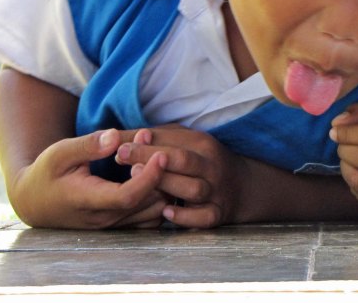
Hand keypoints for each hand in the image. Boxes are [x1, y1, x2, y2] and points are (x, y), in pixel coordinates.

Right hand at [9, 129, 169, 228]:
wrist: (35, 202)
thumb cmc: (48, 173)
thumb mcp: (60, 153)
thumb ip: (88, 145)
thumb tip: (115, 136)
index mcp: (88, 200)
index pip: (128, 196)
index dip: (149, 177)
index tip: (160, 154)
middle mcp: (104, 219)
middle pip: (148, 204)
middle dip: (162, 177)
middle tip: (161, 148)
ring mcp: (114, 226)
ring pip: (155, 214)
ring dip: (165, 188)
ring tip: (158, 160)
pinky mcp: (120, 226)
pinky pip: (151, 219)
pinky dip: (161, 198)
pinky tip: (156, 177)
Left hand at [115, 125, 250, 227]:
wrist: (241, 186)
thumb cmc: (200, 160)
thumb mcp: (183, 141)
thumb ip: (153, 138)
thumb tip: (116, 139)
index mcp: (202, 144)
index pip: (172, 140)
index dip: (144, 143)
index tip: (119, 146)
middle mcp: (211, 166)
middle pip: (183, 160)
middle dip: (151, 158)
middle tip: (123, 158)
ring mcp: (216, 191)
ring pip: (193, 189)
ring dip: (167, 185)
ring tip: (140, 186)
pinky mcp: (218, 213)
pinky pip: (203, 218)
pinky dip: (185, 217)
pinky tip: (166, 213)